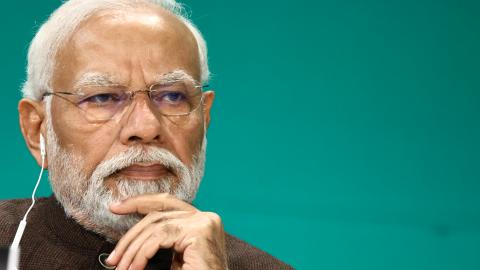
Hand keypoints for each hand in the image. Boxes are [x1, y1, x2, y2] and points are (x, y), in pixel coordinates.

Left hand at [105, 193, 227, 269]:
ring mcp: (205, 222)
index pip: (166, 204)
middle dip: (130, 236)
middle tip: (113, 258)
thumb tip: (126, 242)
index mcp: (201, 220)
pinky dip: (142, 253)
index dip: (139, 202)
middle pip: (158, 214)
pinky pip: (161, 236)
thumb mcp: (173, 258)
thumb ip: (159, 242)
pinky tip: (135, 268)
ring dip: (133, 250)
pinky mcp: (200, 232)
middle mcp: (206, 217)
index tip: (115, 207)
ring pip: (156, 226)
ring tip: (122, 268)